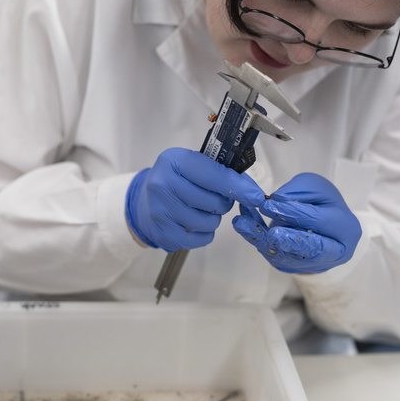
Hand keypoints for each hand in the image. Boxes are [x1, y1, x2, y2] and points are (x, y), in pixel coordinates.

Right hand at [126, 148, 265, 251]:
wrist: (143, 202)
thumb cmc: (175, 180)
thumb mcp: (192, 164)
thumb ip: (220, 171)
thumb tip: (251, 190)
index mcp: (173, 161)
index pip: (214, 176)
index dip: (239, 188)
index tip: (255, 196)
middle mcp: (162, 185)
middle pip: (213, 203)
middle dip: (223, 203)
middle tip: (215, 199)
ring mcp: (160, 211)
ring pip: (208, 222)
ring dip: (213, 219)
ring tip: (202, 210)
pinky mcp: (162, 233)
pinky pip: (199, 239)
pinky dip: (204, 234)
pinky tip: (195, 224)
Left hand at [232, 173, 360, 273]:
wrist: (322, 227)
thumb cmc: (322, 204)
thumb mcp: (315, 188)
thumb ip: (298, 192)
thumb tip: (275, 201)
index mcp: (345, 229)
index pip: (319, 222)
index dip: (294, 213)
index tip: (269, 204)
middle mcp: (333, 252)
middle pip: (312, 249)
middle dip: (290, 241)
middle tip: (272, 234)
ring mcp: (312, 264)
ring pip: (285, 254)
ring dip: (261, 239)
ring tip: (243, 224)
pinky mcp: (291, 267)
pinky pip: (271, 254)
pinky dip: (254, 237)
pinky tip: (242, 223)